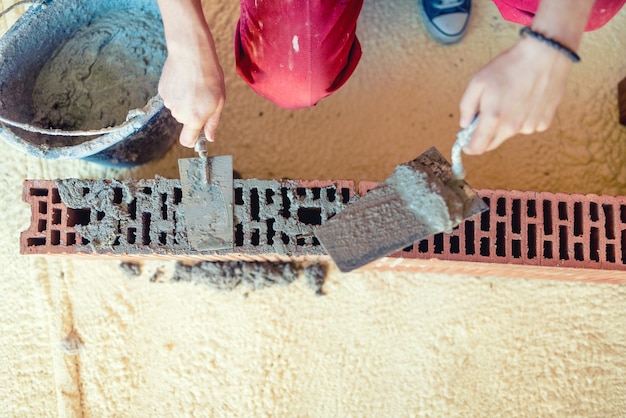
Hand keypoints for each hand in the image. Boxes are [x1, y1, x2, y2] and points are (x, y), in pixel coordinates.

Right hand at [158, 36, 224, 147]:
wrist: (190, 52)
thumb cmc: (209, 75)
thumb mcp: (219, 101)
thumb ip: (213, 122)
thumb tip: (209, 138)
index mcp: (194, 118)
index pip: (187, 141)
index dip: (192, 139)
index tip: (197, 133)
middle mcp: (179, 114)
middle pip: (185, 121)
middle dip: (193, 112)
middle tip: (202, 95)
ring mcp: (169, 102)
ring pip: (178, 108)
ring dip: (185, 100)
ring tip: (194, 84)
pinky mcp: (162, 91)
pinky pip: (172, 97)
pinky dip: (177, 91)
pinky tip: (184, 79)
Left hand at [459, 37, 572, 154]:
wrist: (545, 54)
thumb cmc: (509, 66)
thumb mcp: (478, 81)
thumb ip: (466, 106)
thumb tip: (464, 124)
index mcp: (493, 118)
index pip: (477, 148)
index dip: (469, 146)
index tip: (466, 141)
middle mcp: (512, 127)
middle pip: (492, 144)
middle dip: (485, 134)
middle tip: (486, 115)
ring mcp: (530, 126)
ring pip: (510, 133)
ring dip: (506, 123)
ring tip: (511, 98)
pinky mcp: (544, 122)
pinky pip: (527, 126)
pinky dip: (523, 117)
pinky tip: (527, 99)